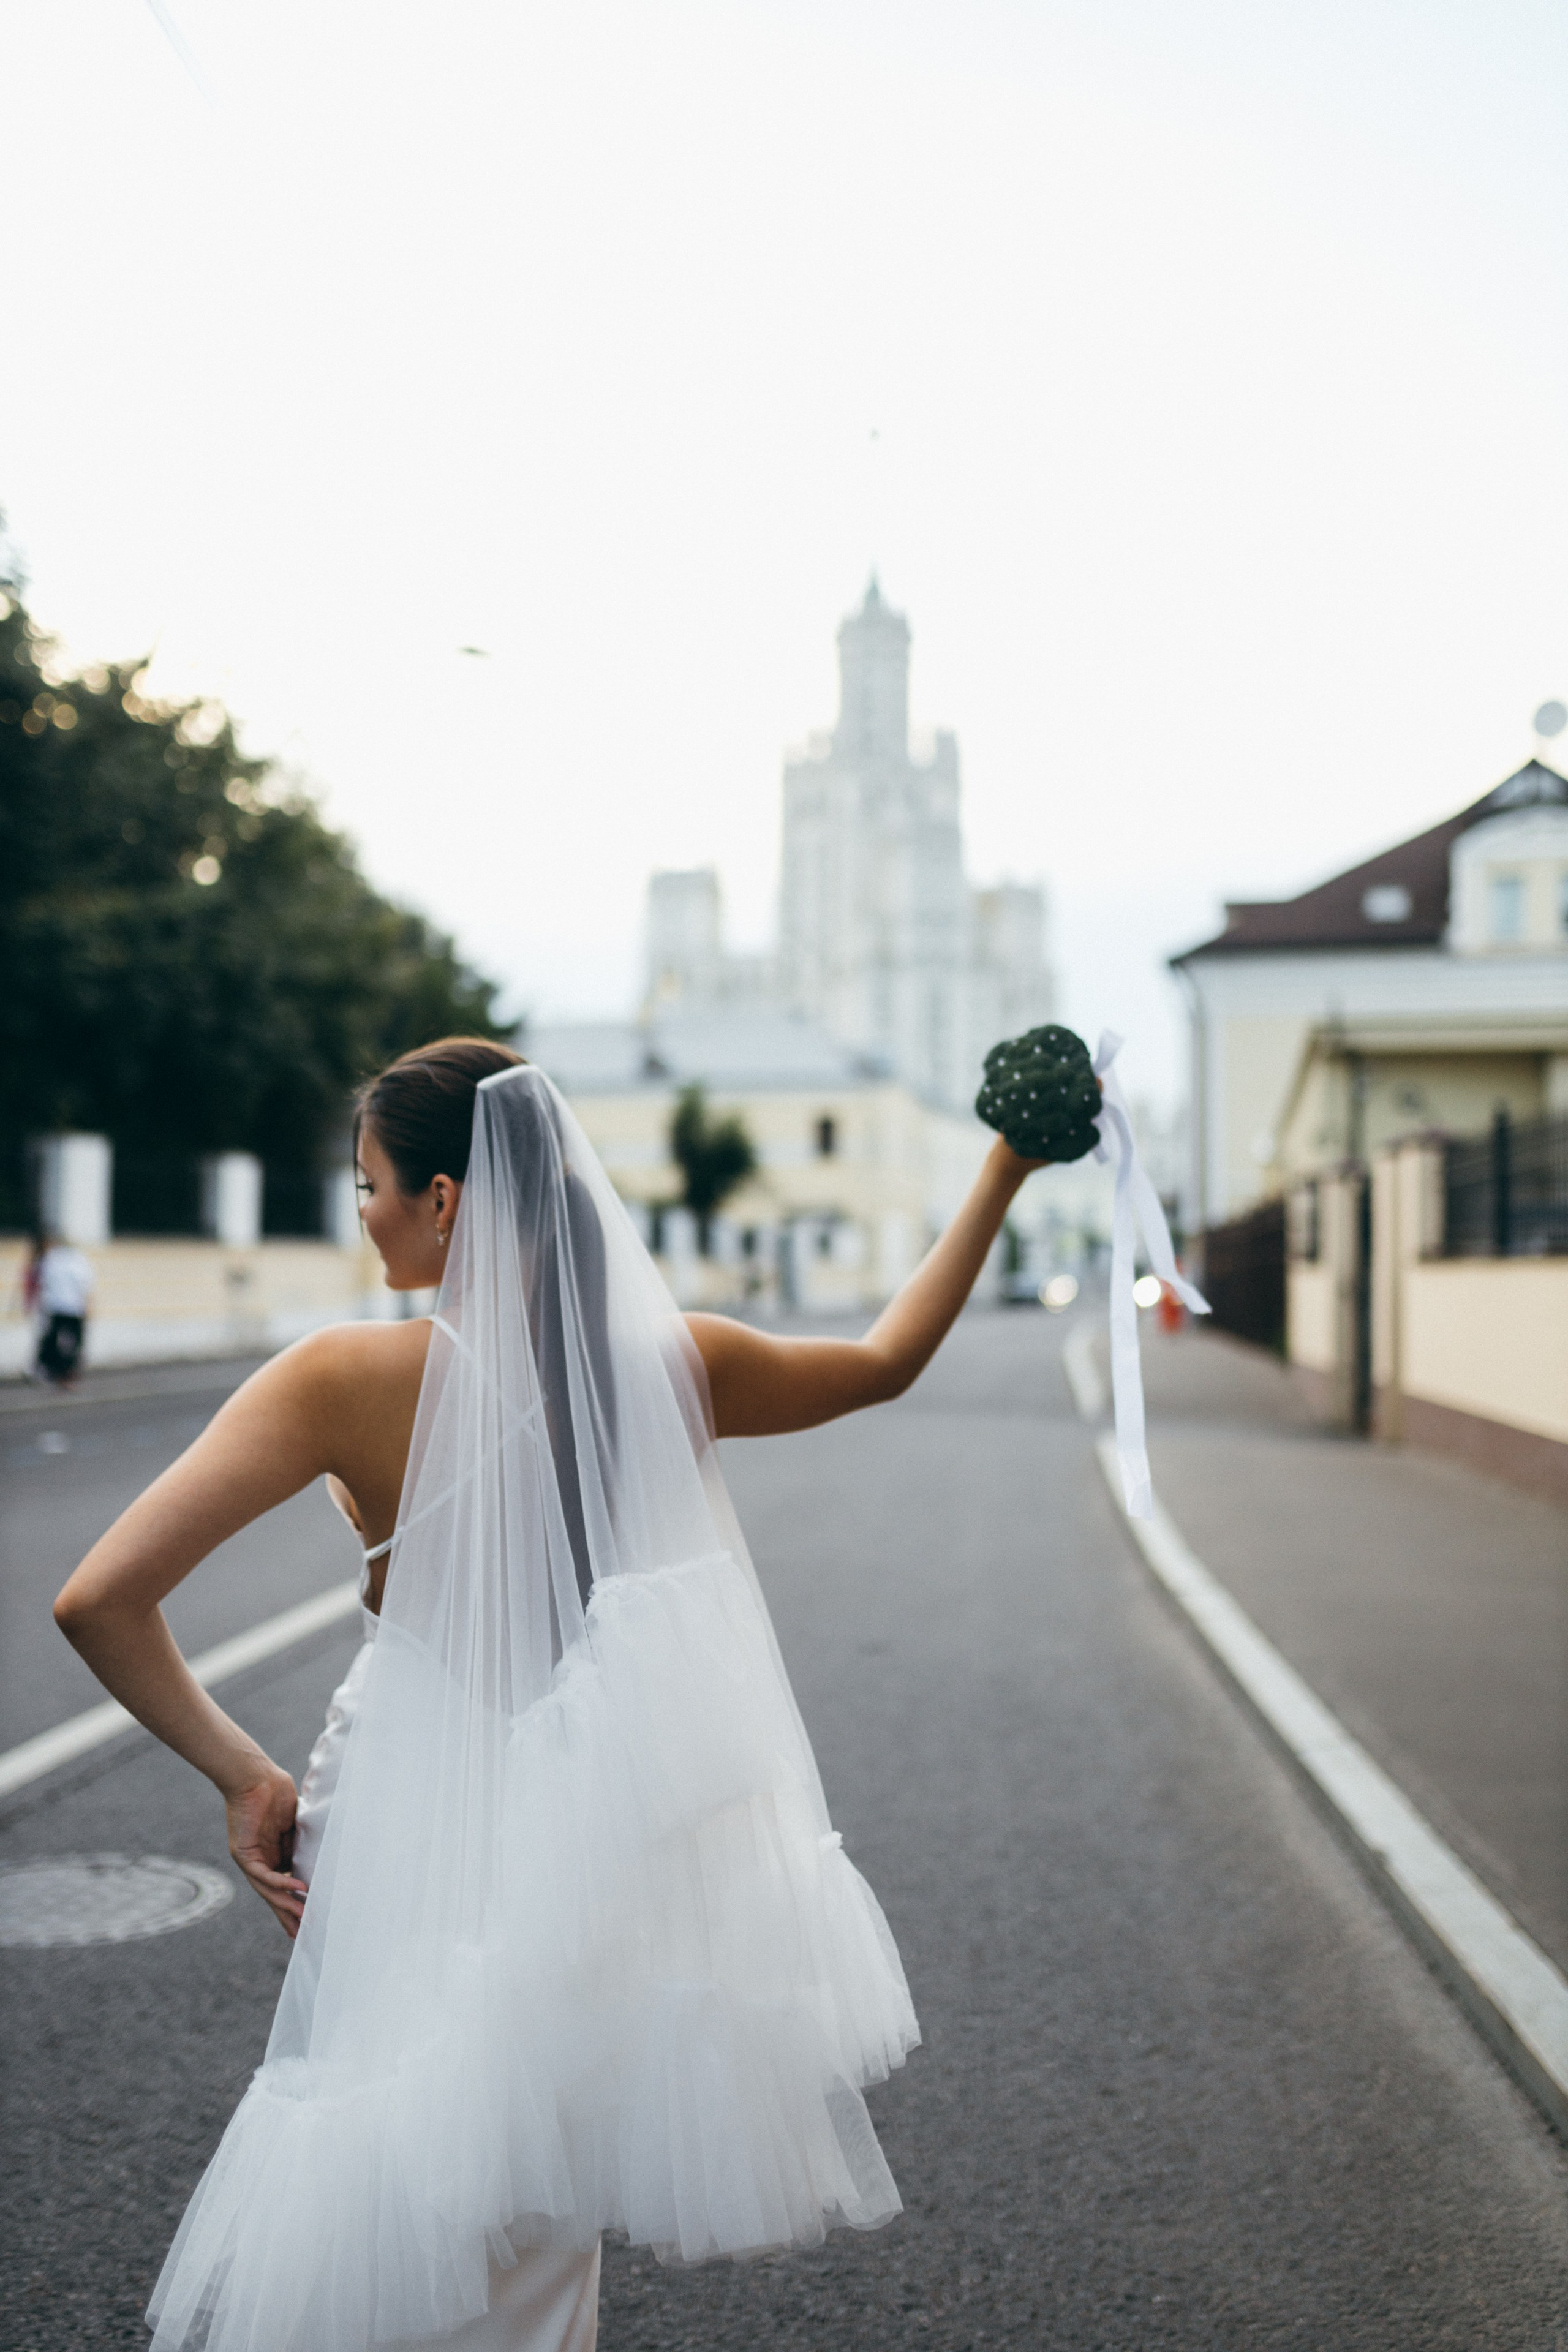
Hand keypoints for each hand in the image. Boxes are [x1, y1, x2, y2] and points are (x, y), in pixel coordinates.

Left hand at [224, 1761, 305, 1939]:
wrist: (255, 1776)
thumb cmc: (276, 1791)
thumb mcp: (296, 1823)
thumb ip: (304, 1842)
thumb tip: (325, 1855)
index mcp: (273, 1856)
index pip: (284, 1887)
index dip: (294, 1904)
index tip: (306, 1921)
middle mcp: (261, 1862)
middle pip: (275, 1895)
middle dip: (289, 1915)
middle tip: (302, 1934)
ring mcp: (251, 1859)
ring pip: (268, 1890)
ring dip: (286, 1904)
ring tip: (303, 1917)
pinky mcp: (244, 1853)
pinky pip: (262, 1874)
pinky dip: (280, 1882)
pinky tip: (296, 1887)